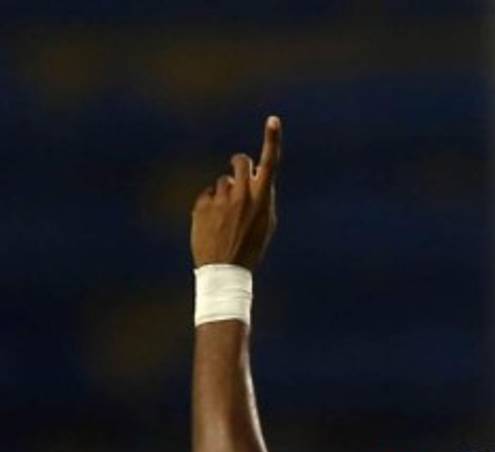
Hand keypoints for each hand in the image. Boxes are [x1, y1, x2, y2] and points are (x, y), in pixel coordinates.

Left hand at [191, 116, 281, 268]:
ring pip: (223, 182)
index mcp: (262, 199)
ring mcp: (220, 199)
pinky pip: (208, 194)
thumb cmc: (250, 246)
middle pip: (240, 161)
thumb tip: (259, 173)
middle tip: (239, 175)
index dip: (272, 140)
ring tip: (226, 219)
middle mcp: (242, 194)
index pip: (270, 163)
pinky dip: (211, 205)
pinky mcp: (202, 204)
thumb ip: (264, 196)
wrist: (224, 270)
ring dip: (225, 193)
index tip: (274, 120)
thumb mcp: (266, 223)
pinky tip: (213, 225)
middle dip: (239, 164)